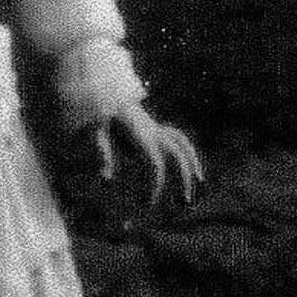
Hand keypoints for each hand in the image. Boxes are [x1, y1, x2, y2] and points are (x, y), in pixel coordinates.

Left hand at [84, 103, 203, 206]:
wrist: (104, 93)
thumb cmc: (99, 116)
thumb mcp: (97, 133)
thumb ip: (104, 154)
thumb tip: (107, 180)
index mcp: (140, 135)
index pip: (156, 164)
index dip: (157, 184)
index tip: (149, 203)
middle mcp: (154, 132)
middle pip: (178, 155)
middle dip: (184, 177)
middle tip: (185, 202)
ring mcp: (157, 129)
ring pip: (183, 145)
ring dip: (192, 164)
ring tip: (198, 184)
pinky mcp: (156, 129)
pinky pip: (178, 140)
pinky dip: (187, 153)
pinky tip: (189, 168)